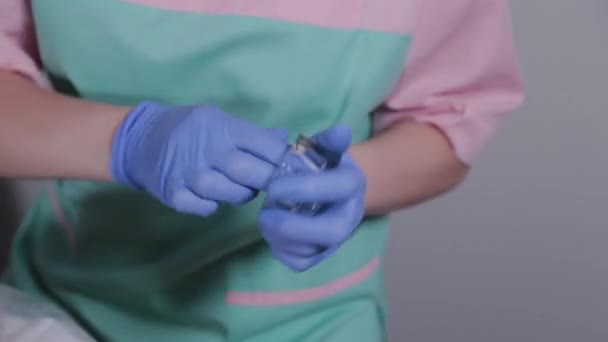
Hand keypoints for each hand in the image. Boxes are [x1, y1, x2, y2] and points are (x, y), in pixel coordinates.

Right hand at [111, 101, 288, 215]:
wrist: (139, 139)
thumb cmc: (190, 129)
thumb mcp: (220, 121)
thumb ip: (253, 135)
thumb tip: (286, 142)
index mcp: (221, 126)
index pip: (262, 143)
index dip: (284, 158)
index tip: (297, 168)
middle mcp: (205, 148)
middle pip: (248, 170)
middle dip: (269, 180)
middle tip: (278, 185)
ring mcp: (188, 173)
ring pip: (230, 193)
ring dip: (243, 194)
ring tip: (244, 188)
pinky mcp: (174, 194)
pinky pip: (206, 208)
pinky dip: (214, 205)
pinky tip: (214, 196)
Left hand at [258, 126, 366, 271]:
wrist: (329, 192)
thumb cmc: (322, 167)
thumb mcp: (326, 150)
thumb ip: (328, 141)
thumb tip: (340, 131)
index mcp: (353, 185)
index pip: (338, 188)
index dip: (304, 188)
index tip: (274, 185)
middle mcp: (350, 217)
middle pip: (332, 231)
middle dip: (293, 224)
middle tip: (265, 212)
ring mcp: (335, 241)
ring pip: (311, 250)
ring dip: (280, 235)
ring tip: (266, 216)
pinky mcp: (319, 257)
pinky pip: (299, 262)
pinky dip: (280, 249)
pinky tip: (273, 231)